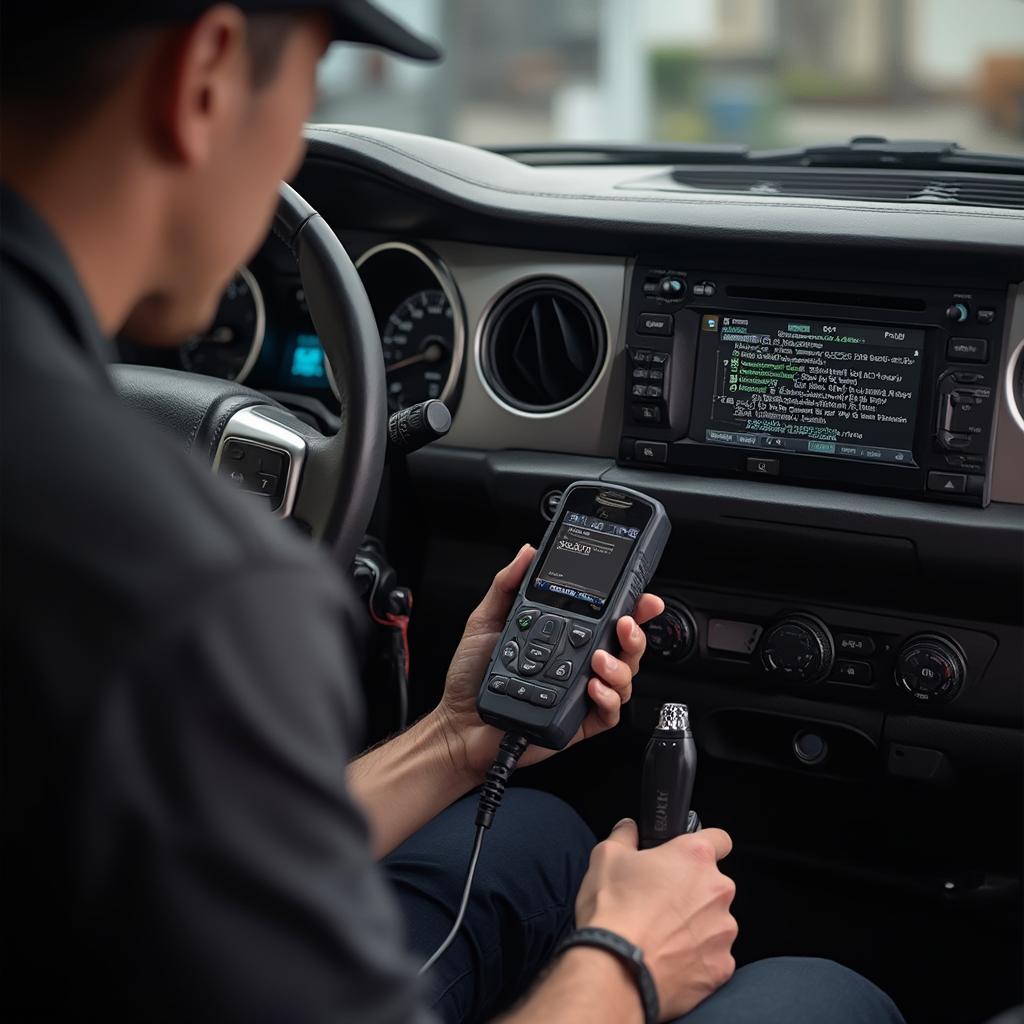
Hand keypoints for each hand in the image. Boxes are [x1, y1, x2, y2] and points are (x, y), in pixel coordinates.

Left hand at [434, 544, 663, 777]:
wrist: (458, 720)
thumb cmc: (471, 675)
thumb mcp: (486, 620)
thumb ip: (508, 584)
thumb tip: (527, 553)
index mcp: (564, 636)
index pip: (607, 618)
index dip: (632, 606)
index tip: (643, 595)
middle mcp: (578, 662)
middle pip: (626, 646)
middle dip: (636, 633)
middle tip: (625, 623)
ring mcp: (581, 692)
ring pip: (624, 677)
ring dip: (620, 665)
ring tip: (599, 658)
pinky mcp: (578, 721)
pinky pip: (610, 713)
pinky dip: (608, 698)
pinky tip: (592, 686)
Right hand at [575, 820, 737, 1020]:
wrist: (616, 972)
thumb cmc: (613, 910)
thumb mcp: (606, 857)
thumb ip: (624, 836)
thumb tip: (629, 828)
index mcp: (695, 858)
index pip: (719, 839)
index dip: (703, 844)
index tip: (687, 856)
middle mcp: (717, 891)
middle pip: (713, 885)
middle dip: (692, 891)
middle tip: (659, 902)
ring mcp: (722, 932)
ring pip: (714, 922)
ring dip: (695, 925)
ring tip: (661, 936)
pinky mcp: (720, 968)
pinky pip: (712, 957)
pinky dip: (694, 959)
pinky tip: (668, 960)